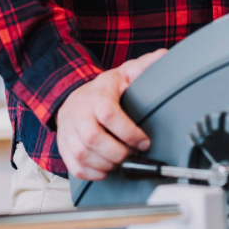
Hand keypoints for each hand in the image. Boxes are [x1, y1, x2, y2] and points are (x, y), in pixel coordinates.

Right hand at [55, 48, 165, 180]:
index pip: (110, 115)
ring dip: (106, 164)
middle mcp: (79, 114)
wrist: (73, 98)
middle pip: (94, 138)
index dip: (129, 132)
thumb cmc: (104, 89)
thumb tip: (164, 55)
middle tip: (133, 154)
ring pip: (82, 155)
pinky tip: (106, 170)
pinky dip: (92, 173)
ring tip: (122, 162)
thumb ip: (145, 66)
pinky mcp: (64, 147)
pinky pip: (74, 167)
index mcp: (97, 96)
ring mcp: (68, 132)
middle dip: (118, 152)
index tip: (144, 141)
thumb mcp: (124, 73)